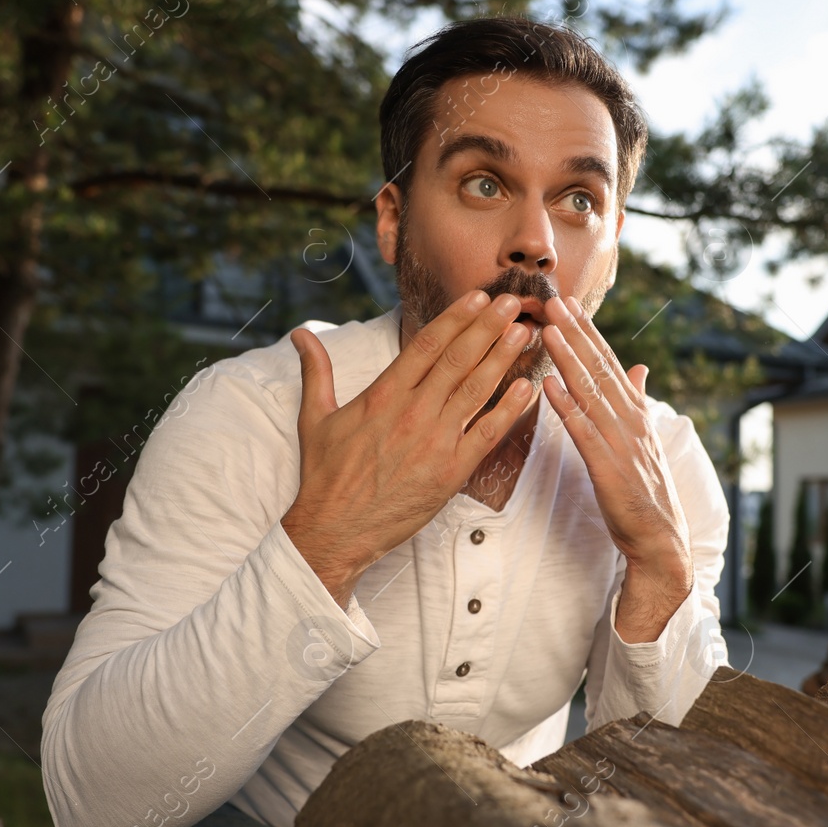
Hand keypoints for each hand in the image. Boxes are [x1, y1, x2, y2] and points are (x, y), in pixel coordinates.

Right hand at [282, 290, 536, 606]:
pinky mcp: (451, 472)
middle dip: (489, 327)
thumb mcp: (314, 417)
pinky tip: (527, 388)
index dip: (457, 317)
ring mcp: (435, 442)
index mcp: (383, 395)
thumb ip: (316, 371)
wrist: (335, 530)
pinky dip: (509, 410)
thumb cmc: (325, 476)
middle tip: (515, 302)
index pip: (427, 344)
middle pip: (458, 359)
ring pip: (477, 390)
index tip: (478, 297)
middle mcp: (413, 412)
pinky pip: (487, 434)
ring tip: (525, 332)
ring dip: (504, 358)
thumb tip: (300, 334)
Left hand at [540, 295, 693, 635]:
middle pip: (599, 368)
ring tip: (545, 330)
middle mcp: (630, 420)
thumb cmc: (647, 491)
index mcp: (636, 412)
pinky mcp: (608, 467)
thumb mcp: (644, 439)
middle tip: (552, 300)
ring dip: (567, 359)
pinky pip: (583, 431)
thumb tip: (641, 367)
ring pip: (590, 392)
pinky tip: (548, 385)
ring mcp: (621, 442)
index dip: (588, 332)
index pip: (609, 363)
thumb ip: (639, 401)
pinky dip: (566, 406)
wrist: (661, 539)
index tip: (569, 303)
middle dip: (574, 333)